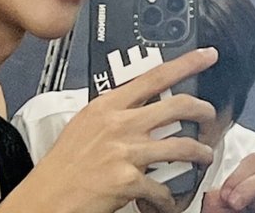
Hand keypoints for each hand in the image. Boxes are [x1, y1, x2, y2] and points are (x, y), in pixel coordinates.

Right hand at [0, 48, 217, 212]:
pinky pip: (163, 187)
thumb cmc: (63, 163)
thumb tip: (142, 103)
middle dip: (203, 110)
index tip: (206, 55)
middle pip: (178, 106)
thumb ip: (116, 110)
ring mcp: (126, 151)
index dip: (187, 63)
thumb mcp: (87, 122)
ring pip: (181, 146)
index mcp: (110, 105)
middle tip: (210, 115)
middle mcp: (121, 123)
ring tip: (204, 157)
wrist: (43, 198)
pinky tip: (167, 200)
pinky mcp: (128, 180)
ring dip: (200, 153)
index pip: (156, 75)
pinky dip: (169, 197)